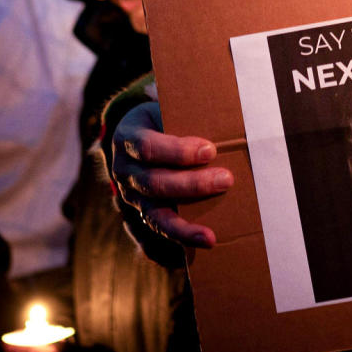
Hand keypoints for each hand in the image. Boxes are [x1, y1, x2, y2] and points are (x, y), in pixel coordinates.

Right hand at [111, 101, 230, 246]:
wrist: (141, 134)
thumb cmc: (165, 119)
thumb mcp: (168, 108)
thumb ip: (188, 112)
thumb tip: (226, 108)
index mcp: (128, 138)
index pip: (148, 147)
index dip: (177, 151)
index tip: (210, 150)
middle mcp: (125, 170)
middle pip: (154, 182)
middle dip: (192, 184)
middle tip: (226, 180)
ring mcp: (133, 195)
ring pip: (154, 213)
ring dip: (185, 224)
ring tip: (210, 235)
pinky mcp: (144, 212)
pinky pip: (159, 229)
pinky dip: (180, 238)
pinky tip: (203, 243)